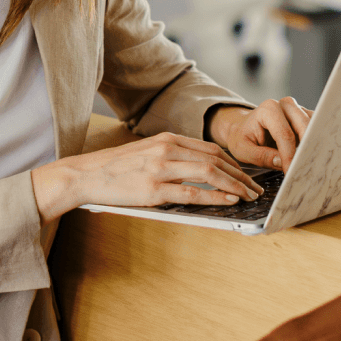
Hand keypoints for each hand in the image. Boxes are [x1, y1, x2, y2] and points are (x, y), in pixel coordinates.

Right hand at [31, 132, 263, 222]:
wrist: (85, 175)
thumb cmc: (116, 168)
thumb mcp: (147, 152)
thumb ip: (172, 156)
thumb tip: (201, 169)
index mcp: (167, 138)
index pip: (211, 148)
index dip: (234, 163)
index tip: (246, 175)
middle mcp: (167, 149)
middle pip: (216, 159)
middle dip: (240, 175)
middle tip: (255, 189)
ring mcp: (160, 168)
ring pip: (209, 173)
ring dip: (234, 186)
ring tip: (248, 197)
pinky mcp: (153, 189)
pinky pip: (192, 193)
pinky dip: (214, 196)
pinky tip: (227, 201)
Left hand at [211, 98, 313, 168]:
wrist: (244, 128)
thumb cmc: (243, 138)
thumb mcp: (243, 150)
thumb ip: (261, 156)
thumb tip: (281, 162)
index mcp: (269, 109)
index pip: (285, 134)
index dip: (290, 155)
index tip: (291, 172)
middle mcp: (286, 105)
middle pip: (304, 127)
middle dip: (305, 150)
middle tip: (304, 170)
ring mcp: (298, 109)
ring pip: (314, 127)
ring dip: (313, 146)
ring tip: (309, 166)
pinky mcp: (306, 117)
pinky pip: (317, 129)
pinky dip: (316, 144)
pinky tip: (312, 158)